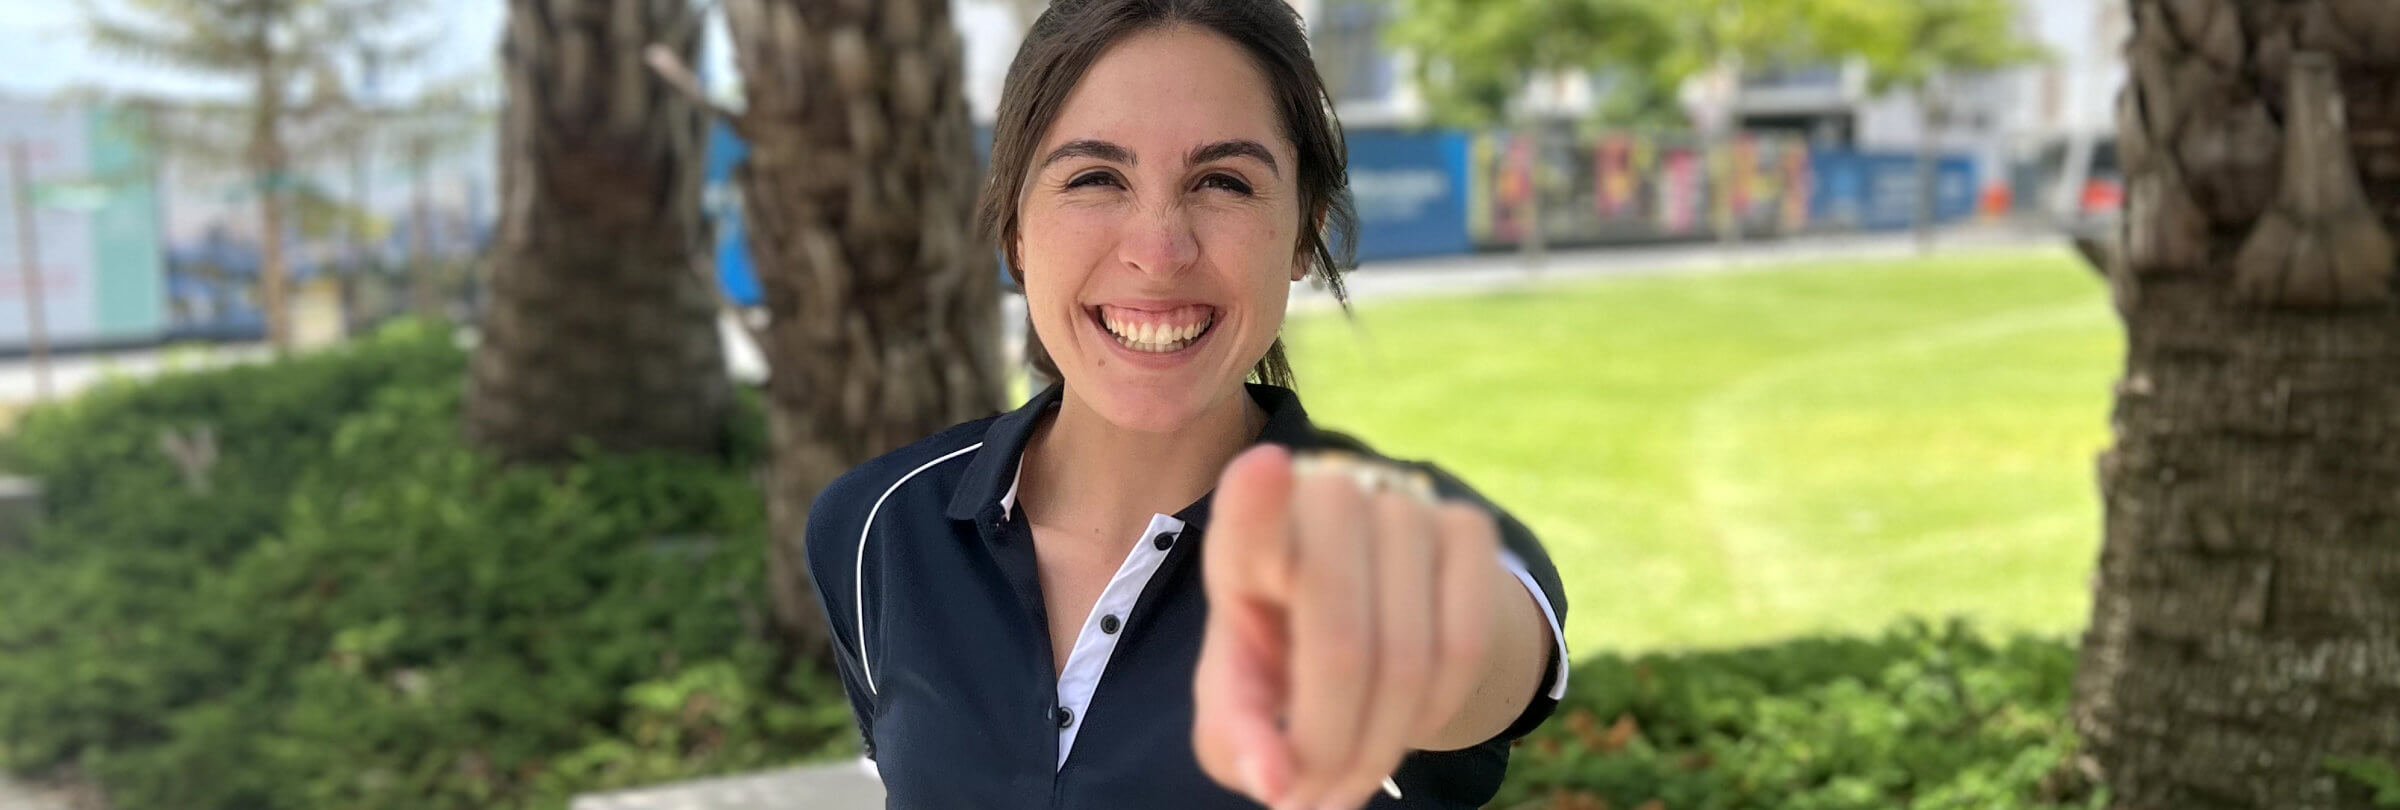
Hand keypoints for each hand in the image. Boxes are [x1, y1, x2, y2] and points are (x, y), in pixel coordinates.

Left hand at [1192, 445, 1502, 809]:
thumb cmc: (1279, 666)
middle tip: (1315, 800)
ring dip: (1382, 746)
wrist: (1366, 626)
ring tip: (1349, 780)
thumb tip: (1274, 780)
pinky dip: (1436, 709)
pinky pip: (1466, 644)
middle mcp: (1322, 501)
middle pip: (1340, 639)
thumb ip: (1238, 739)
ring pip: (1409, 656)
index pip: (1248, 514)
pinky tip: (1403, 726)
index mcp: (1243, 541)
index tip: (1267, 469)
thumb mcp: (1237, 707)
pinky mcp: (1466, 524)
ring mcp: (1401, 504)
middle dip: (1331, 745)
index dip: (1259, 500)